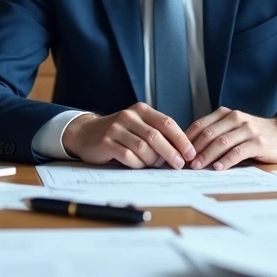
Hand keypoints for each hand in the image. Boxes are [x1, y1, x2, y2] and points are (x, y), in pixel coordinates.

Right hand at [62, 103, 196, 168]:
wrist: (86, 133)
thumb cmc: (119, 132)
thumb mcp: (138, 126)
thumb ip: (157, 134)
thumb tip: (182, 151)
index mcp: (141, 110)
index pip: (167, 123)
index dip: (181, 139)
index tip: (191, 153)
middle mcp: (128, 116)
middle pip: (156, 136)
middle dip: (171, 153)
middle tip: (179, 165)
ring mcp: (116, 129)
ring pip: (143, 148)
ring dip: (153, 160)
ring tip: (155, 165)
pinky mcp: (106, 143)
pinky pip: (128, 157)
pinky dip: (137, 164)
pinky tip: (138, 165)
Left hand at [184, 107, 276, 170]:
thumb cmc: (253, 135)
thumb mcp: (233, 129)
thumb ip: (215, 134)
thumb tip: (188, 151)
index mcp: (226, 114)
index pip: (200, 125)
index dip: (187, 139)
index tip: (177, 153)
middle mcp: (236, 118)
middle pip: (209, 133)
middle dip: (194, 149)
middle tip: (184, 163)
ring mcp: (248, 129)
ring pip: (222, 142)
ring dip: (207, 155)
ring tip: (197, 167)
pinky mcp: (259, 142)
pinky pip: (239, 151)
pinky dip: (227, 160)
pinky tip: (218, 167)